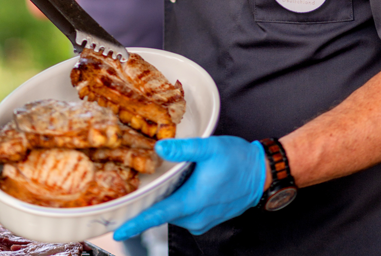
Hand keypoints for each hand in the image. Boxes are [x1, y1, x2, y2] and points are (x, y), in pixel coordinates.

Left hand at [114, 136, 265, 239]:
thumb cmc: (237, 160)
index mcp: (192, 202)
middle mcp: (195, 216)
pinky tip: (185, 183)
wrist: (262, 173)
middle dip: (151, 200)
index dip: (135, 224)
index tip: (118, 231)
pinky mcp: (208, 218)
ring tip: (169, 178)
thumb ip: (183, 149)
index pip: (157, 216)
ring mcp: (202, 220)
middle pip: (163, 211)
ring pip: (174, 211)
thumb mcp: (209, 148)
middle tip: (141, 185)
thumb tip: (160, 149)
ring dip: (169, 198)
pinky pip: (186, 212)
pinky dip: (181, 200)